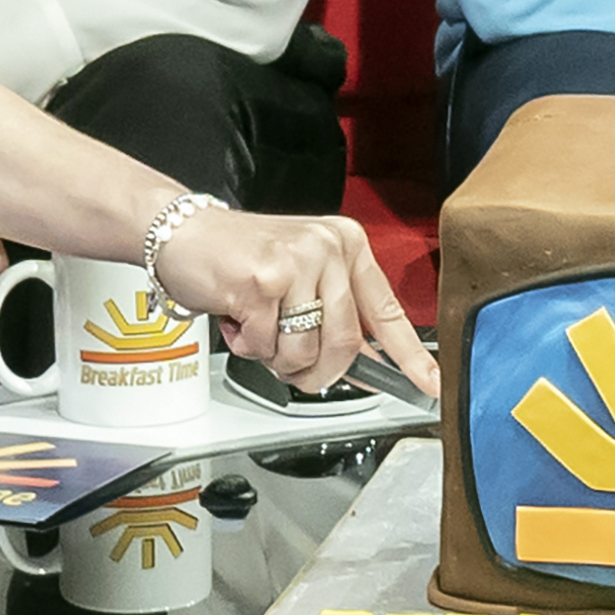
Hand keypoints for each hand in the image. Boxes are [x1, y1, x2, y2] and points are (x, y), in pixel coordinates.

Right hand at [155, 207, 438, 397]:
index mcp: (347, 245)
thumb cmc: (241, 256)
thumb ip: (333, 313)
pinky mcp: (262, 281)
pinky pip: (264, 345)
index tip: (430, 383)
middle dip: (316, 371)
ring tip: (258, 327)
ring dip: (275, 357)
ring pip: (303, 351)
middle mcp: (328, 249)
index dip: (410, 355)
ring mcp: (297, 263)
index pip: (387, 310)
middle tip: (292, 366)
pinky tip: (236, 315)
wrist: (183, 230)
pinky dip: (246, 345)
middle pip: (344, 343)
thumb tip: (363, 364)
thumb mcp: (301, 274)